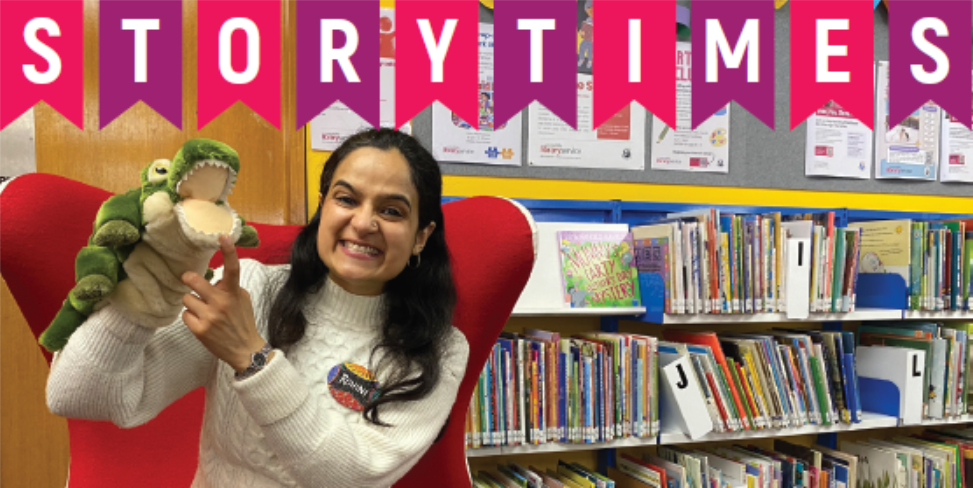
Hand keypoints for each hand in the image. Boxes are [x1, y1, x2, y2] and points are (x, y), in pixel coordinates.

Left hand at [181, 235, 266, 372]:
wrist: (245, 349)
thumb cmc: (243, 322)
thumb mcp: (242, 300)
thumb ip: (229, 287)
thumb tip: (213, 279)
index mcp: (234, 293)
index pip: (232, 268)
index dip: (228, 251)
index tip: (223, 236)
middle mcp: (221, 303)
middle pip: (194, 281)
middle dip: (189, 279)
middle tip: (189, 279)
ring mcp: (209, 317)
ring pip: (187, 298)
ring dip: (192, 302)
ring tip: (202, 310)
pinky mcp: (199, 330)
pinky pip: (185, 314)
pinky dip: (191, 317)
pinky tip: (201, 322)